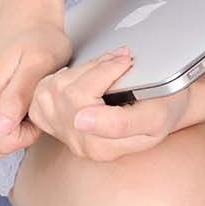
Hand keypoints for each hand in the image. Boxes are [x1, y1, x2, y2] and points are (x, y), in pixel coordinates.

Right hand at [0, 14, 72, 161]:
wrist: (24, 15)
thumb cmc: (40, 38)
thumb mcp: (41, 62)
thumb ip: (20, 95)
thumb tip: (0, 127)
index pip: (0, 143)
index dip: (25, 136)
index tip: (35, 114)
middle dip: (12, 137)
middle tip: (27, 112)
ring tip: (15, 112)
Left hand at [28, 48, 194, 159]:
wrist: (163, 111)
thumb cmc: (162, 111)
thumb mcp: (154, 118)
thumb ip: (120, 123)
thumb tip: (81, 120)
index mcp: (101, 147)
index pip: (82, 101)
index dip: (104, 72)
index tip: (126, 60)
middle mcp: (79, 144)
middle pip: (65, 93)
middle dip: (93, 67)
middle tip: (118, 58)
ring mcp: (65, 135)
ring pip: (52, 89)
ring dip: (79, 70)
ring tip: (105, 67)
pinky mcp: (56, 123)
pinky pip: (42, 95)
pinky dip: (59, 79)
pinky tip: (81, 78)